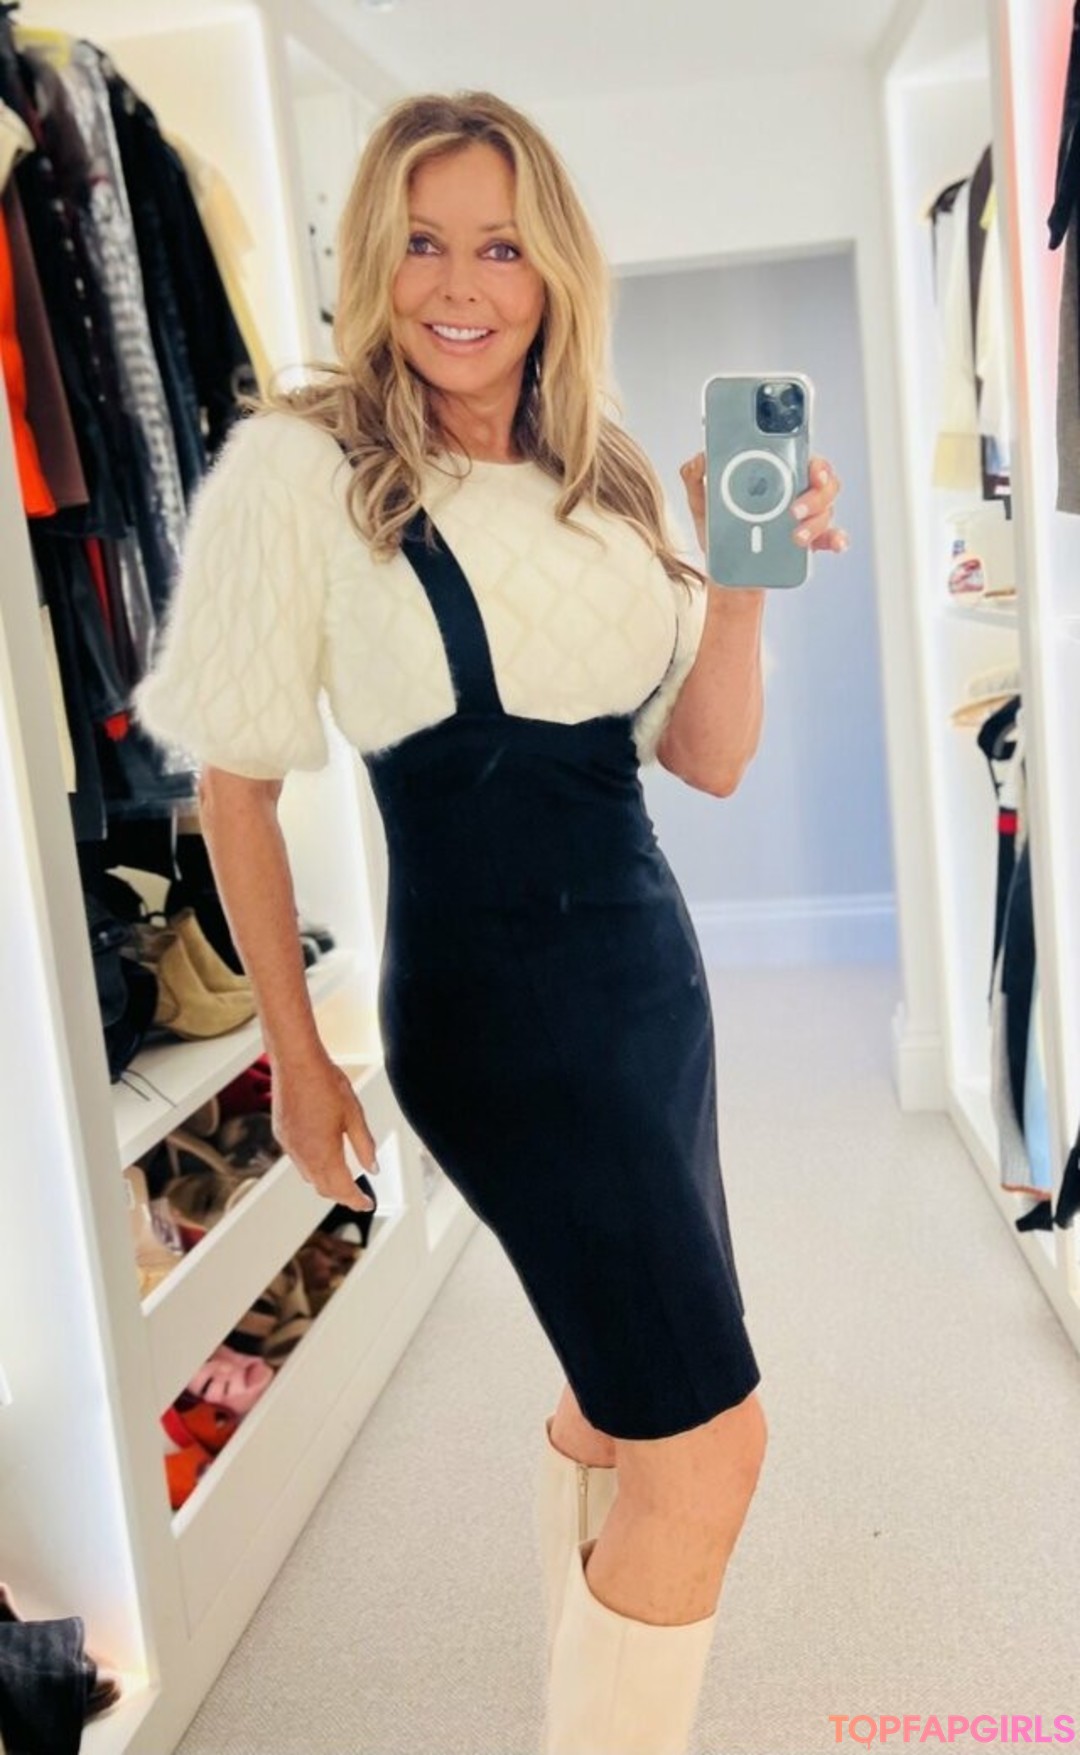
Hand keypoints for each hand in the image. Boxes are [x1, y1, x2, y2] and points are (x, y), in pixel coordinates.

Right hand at [271, 1053, 378, 1211]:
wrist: (295, 1061)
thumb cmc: (327, 1083)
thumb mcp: (354, 1115)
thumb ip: (364, 1146)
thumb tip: (373, 1170)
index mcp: (324, 1152)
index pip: (342, 1188)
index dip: (356, 1200)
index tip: (369, 1205)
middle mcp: (303, 1155)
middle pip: (323, 1188)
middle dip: (342, 1196)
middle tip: (359, 1198)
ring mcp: (289, 1146)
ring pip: (309, 1177)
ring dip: (326, 1184)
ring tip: (344, 1182)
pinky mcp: (282, 1135)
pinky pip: (298, 1161)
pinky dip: (313, 1168)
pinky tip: (323, 1159)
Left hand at [678, 452, 849, 556]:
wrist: (727, 572)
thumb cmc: (721, 531)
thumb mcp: (702, 504)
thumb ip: (695, 478)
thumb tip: (699, 458)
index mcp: (776, 474)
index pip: (802, 456)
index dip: (813, 459)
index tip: (811, 467)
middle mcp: (797, 491)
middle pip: (823, 482)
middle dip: (816, 494)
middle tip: (793, 510)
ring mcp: (807, 516)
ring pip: (826, 510)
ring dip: (816, 522)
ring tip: (795, 537)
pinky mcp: (811, 542)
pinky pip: (832, 537)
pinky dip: (836, 539)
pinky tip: (835, 544)